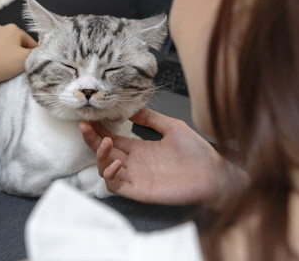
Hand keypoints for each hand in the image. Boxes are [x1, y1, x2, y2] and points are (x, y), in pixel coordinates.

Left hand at [0, 23, 36, 88]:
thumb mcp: (25, 61)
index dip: (33, 55)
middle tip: (15, 68)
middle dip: (16, 53)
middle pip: (13, 42)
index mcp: (12, 29)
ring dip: (1, 54)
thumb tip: (39, 53)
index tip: (31, 65)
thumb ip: (37, 55)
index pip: (30, 42)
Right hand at [81, 108, 243, 207]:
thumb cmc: (198, 153)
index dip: (100, 129)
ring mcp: (136, 177)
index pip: (113, 139)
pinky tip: (117, 162)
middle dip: (92, 139)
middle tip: (85, 125)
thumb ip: (151, 118)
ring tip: (106, 141)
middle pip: (104, 152)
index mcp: (141, 149)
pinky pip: (116, 186)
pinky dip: (110, 174)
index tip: (91, 117)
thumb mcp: (172, 127)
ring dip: (100, 155)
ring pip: (105, 168)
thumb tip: (131, 109)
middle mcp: (135, 163)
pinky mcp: (140, 191)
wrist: (213, 174)